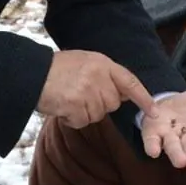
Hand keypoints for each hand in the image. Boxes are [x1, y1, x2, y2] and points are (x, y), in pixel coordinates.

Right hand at [38, 50, 152, 128]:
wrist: (31, 73)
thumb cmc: (55, 69)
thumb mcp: (84, 62)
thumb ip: (104, 76)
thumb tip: (120, 96)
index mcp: (103, 63)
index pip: (130, 82)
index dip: (143, 98)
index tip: (154, 111)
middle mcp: (99, 77)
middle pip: (112, 104)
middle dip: (99, 104)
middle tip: (79, 94)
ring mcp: (88, 91)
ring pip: (97, 115)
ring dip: (83, 112)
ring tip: (67, 98)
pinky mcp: (77, 106)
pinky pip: (82, 122)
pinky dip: (71, 119)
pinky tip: (61, 106)